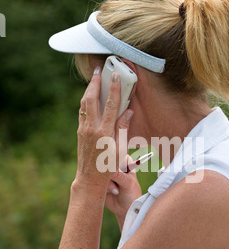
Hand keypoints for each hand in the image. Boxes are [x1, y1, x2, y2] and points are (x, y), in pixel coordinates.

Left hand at [75, 66, 133, 187]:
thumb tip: (129, 111)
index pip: (111, 105)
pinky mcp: (80, 132)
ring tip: (94, 78)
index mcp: (104, 132)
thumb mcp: (120, 148)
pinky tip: (90, 96)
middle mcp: (92, 128)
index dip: (114, 88)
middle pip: (92, 99)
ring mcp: (83, 129)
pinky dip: (86, 101)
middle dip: (95, 82)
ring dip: (89, 89)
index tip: (116, 75)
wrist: (90, 179)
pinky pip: (82, 111)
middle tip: (99, 70)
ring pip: (84, 103)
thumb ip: (123, 128)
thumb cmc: (108, 166)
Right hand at [105, 155, 141, 227]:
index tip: (114, 167)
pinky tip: (111, 192)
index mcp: (124, 160)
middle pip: (105, 162)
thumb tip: (106, 168)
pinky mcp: (99, 182)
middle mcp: (114, 165)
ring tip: (116, 190)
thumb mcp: (128, 183)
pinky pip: (97, 181)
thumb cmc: (131, 194)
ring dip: (108, 183)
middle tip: (115, 181)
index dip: (112, 158)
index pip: (115, 153)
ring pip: (100, 173)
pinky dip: (104, 187)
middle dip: (108, 173)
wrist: (126, 209)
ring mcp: (106, 173)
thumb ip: (118, 175)